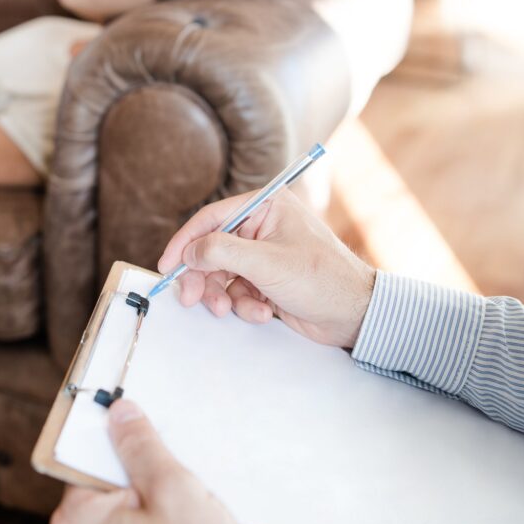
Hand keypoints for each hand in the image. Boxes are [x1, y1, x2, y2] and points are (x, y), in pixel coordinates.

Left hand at [50, 400, 247, 523]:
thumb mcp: (174, 490)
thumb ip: (142, 447)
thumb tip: (120, 413)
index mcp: (77, 518)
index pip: (86, 457)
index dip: (118, 441)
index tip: (137, 425)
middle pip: (104, 485)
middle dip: (140, 478)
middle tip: (176, 486)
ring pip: (120, 512)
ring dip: (151, 506)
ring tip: (183, 519)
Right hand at [157, 189, 375, 348]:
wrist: (356, 315)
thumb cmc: (322, 280)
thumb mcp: (267, 263)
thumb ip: (222, 252)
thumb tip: (189, 252)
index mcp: (266, 207)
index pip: (211, 218)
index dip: (185, 242)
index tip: (167, 265)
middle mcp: (262, 227)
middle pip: (211, 250)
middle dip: (203, 277)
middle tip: (192, 299)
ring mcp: (263, 255)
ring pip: (221, 274)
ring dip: (224, 296)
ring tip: (233, 310)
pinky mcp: (266, 281)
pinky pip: (237, 291)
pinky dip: (244, 305)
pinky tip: (262, 312)